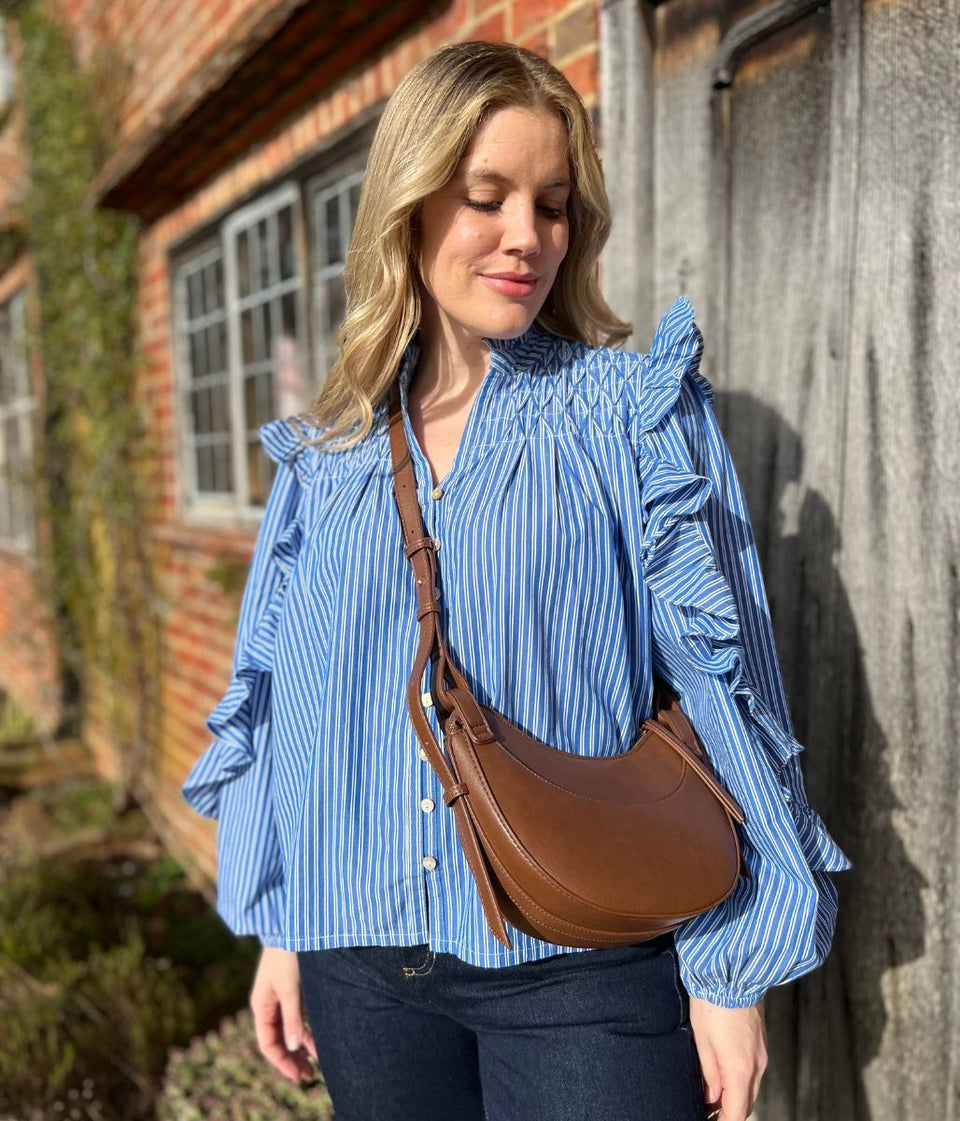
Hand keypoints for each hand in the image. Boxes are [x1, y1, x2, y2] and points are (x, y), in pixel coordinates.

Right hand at [249, 946, 318, 1081]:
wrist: (295, 923)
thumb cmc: (289, 953)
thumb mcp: (291, 986)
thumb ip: (293, 1016)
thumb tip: (295, 1047)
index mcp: (262, 1004)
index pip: (268, 1042)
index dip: (282, 1061)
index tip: (298, 1076)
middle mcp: (270, 1003)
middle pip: (279, 1039)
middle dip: (292, 1059)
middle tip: (308, 1077)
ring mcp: (283, 996)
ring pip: (291, 1029)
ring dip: (302, 1046)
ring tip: (317, 1065)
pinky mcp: (296, 988)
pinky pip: (300, 1016)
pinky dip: (308, 1029)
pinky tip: (319, 1042)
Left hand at [688, 996, 766, 1120]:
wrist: (733, 971)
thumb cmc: (712, 1001)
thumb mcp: (702, 1040)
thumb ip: (708, 1073)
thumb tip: (711, 1097)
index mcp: (740, 1069)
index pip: (736, 1114)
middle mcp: (757, 1065)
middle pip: (746, 1104)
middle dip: (729, 1112)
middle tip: (707, 1110)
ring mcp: (762, 1054)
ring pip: (751, 1088)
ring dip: (735, 1095)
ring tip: (711, 1092)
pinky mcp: (762, 1042)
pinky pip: (754, 1071)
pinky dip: (740, 1079)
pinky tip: (723, 1071)